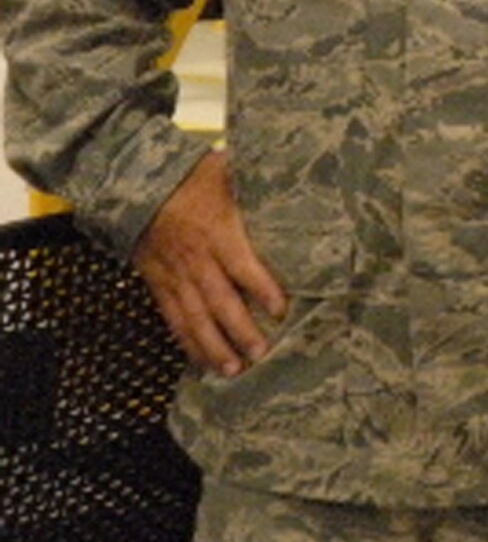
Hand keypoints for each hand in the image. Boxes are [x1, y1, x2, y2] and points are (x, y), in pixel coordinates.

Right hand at [132, 149, 287, 377]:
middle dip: (239, 329)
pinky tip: (201, 361)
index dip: (261, 288)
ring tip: (232, 370)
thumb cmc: (191, 175)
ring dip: (212, 345)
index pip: (241, 264)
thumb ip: (258, 182)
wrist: (135, 181)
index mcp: (215, 230)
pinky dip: (186, 341)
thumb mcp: (226, 172)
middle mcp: (194, 257)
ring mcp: (173, 273)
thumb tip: (297, 176)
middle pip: (218, 299)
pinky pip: (172, 317)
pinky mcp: (156, 283)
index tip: (280, 311)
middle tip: (260, 353)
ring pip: (193, 316)